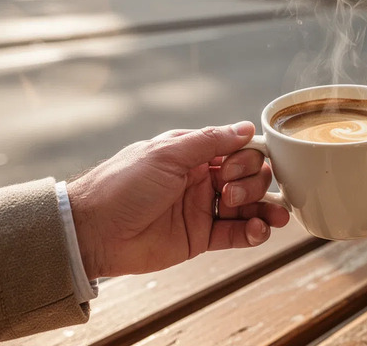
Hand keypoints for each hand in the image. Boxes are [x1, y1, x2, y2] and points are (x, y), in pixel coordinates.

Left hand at [67, 122, 288, 279]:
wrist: (93, 231)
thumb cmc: (123, 185)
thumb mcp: (166, 154)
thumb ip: (209, 141)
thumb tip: (245, 127)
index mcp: (193, 154)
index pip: (238, 149)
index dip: (246, 157)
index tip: (230, 167)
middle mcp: (201, 179)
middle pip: (249, 176)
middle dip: (252, 183)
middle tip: (228, 192)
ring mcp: (202, 209)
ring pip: (249, 206)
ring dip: (264, 207)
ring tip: (273, 217)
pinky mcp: (201, 238)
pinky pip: (237, 234)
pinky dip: (254, 232)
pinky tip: (259, 230)